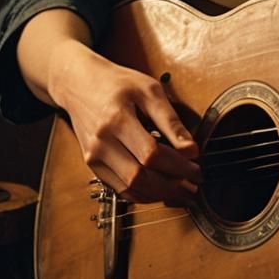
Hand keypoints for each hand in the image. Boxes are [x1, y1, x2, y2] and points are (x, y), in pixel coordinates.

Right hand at [48, 41, 201, 205]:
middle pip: (140, 176)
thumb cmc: (118, 83)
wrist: (81, 84)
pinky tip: (160, 190)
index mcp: (117, 119)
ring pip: (129, 187)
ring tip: (182, 191)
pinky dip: (142, 193)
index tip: (197, 167)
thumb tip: (190, 149)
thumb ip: (170, 120)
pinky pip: (119, 188)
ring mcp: (94, 157)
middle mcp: (101, 142)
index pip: (151, 154)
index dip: (177, 166)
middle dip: (171, 185)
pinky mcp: (92, 165)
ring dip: (159, 194)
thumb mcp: (150, 90)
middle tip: (194, 185)